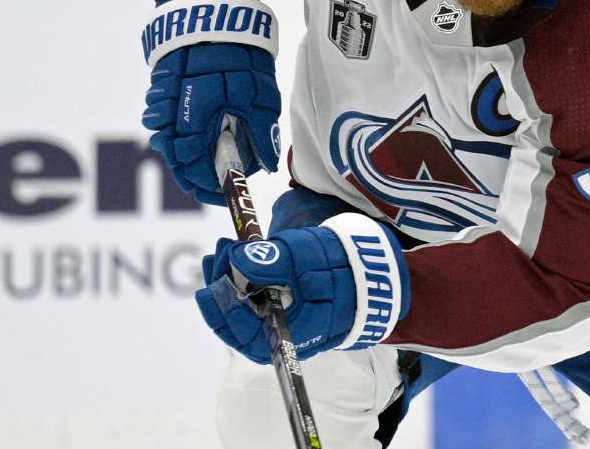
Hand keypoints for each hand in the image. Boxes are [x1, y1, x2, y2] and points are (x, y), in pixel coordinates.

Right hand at [140, 0, 281, 204]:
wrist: (207, 13)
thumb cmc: (238, 52)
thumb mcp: (259, 94)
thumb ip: (260, 132)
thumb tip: (267, 165)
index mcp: (197, 121)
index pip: (195, 169)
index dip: (209, 187)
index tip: (225, 194)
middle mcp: (173, 116)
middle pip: (178, 161)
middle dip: (197, 175)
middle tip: (218, 182)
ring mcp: (164, 102)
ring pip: (168, 142)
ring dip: (188, 154)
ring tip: (211, 157)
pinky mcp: (162, 89)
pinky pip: (165, 121)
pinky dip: (179, 132)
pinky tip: (198, 131)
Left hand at [195, 213, 409, 363]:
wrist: (380, 269)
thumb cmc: (345, 266)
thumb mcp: (307, 257)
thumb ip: (271, 259)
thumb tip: (235, 260)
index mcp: (293, 334)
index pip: (245, 334)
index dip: (223, 311)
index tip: (209, 285)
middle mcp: (288, 337)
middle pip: (242, 324)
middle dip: (223, 292)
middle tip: (214, 257)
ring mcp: (290, 324)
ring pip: (249, 311)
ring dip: (232, 284)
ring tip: (222, 252)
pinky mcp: (293, 309)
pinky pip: (260, 302)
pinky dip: (246, 282)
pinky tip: (240, 258)